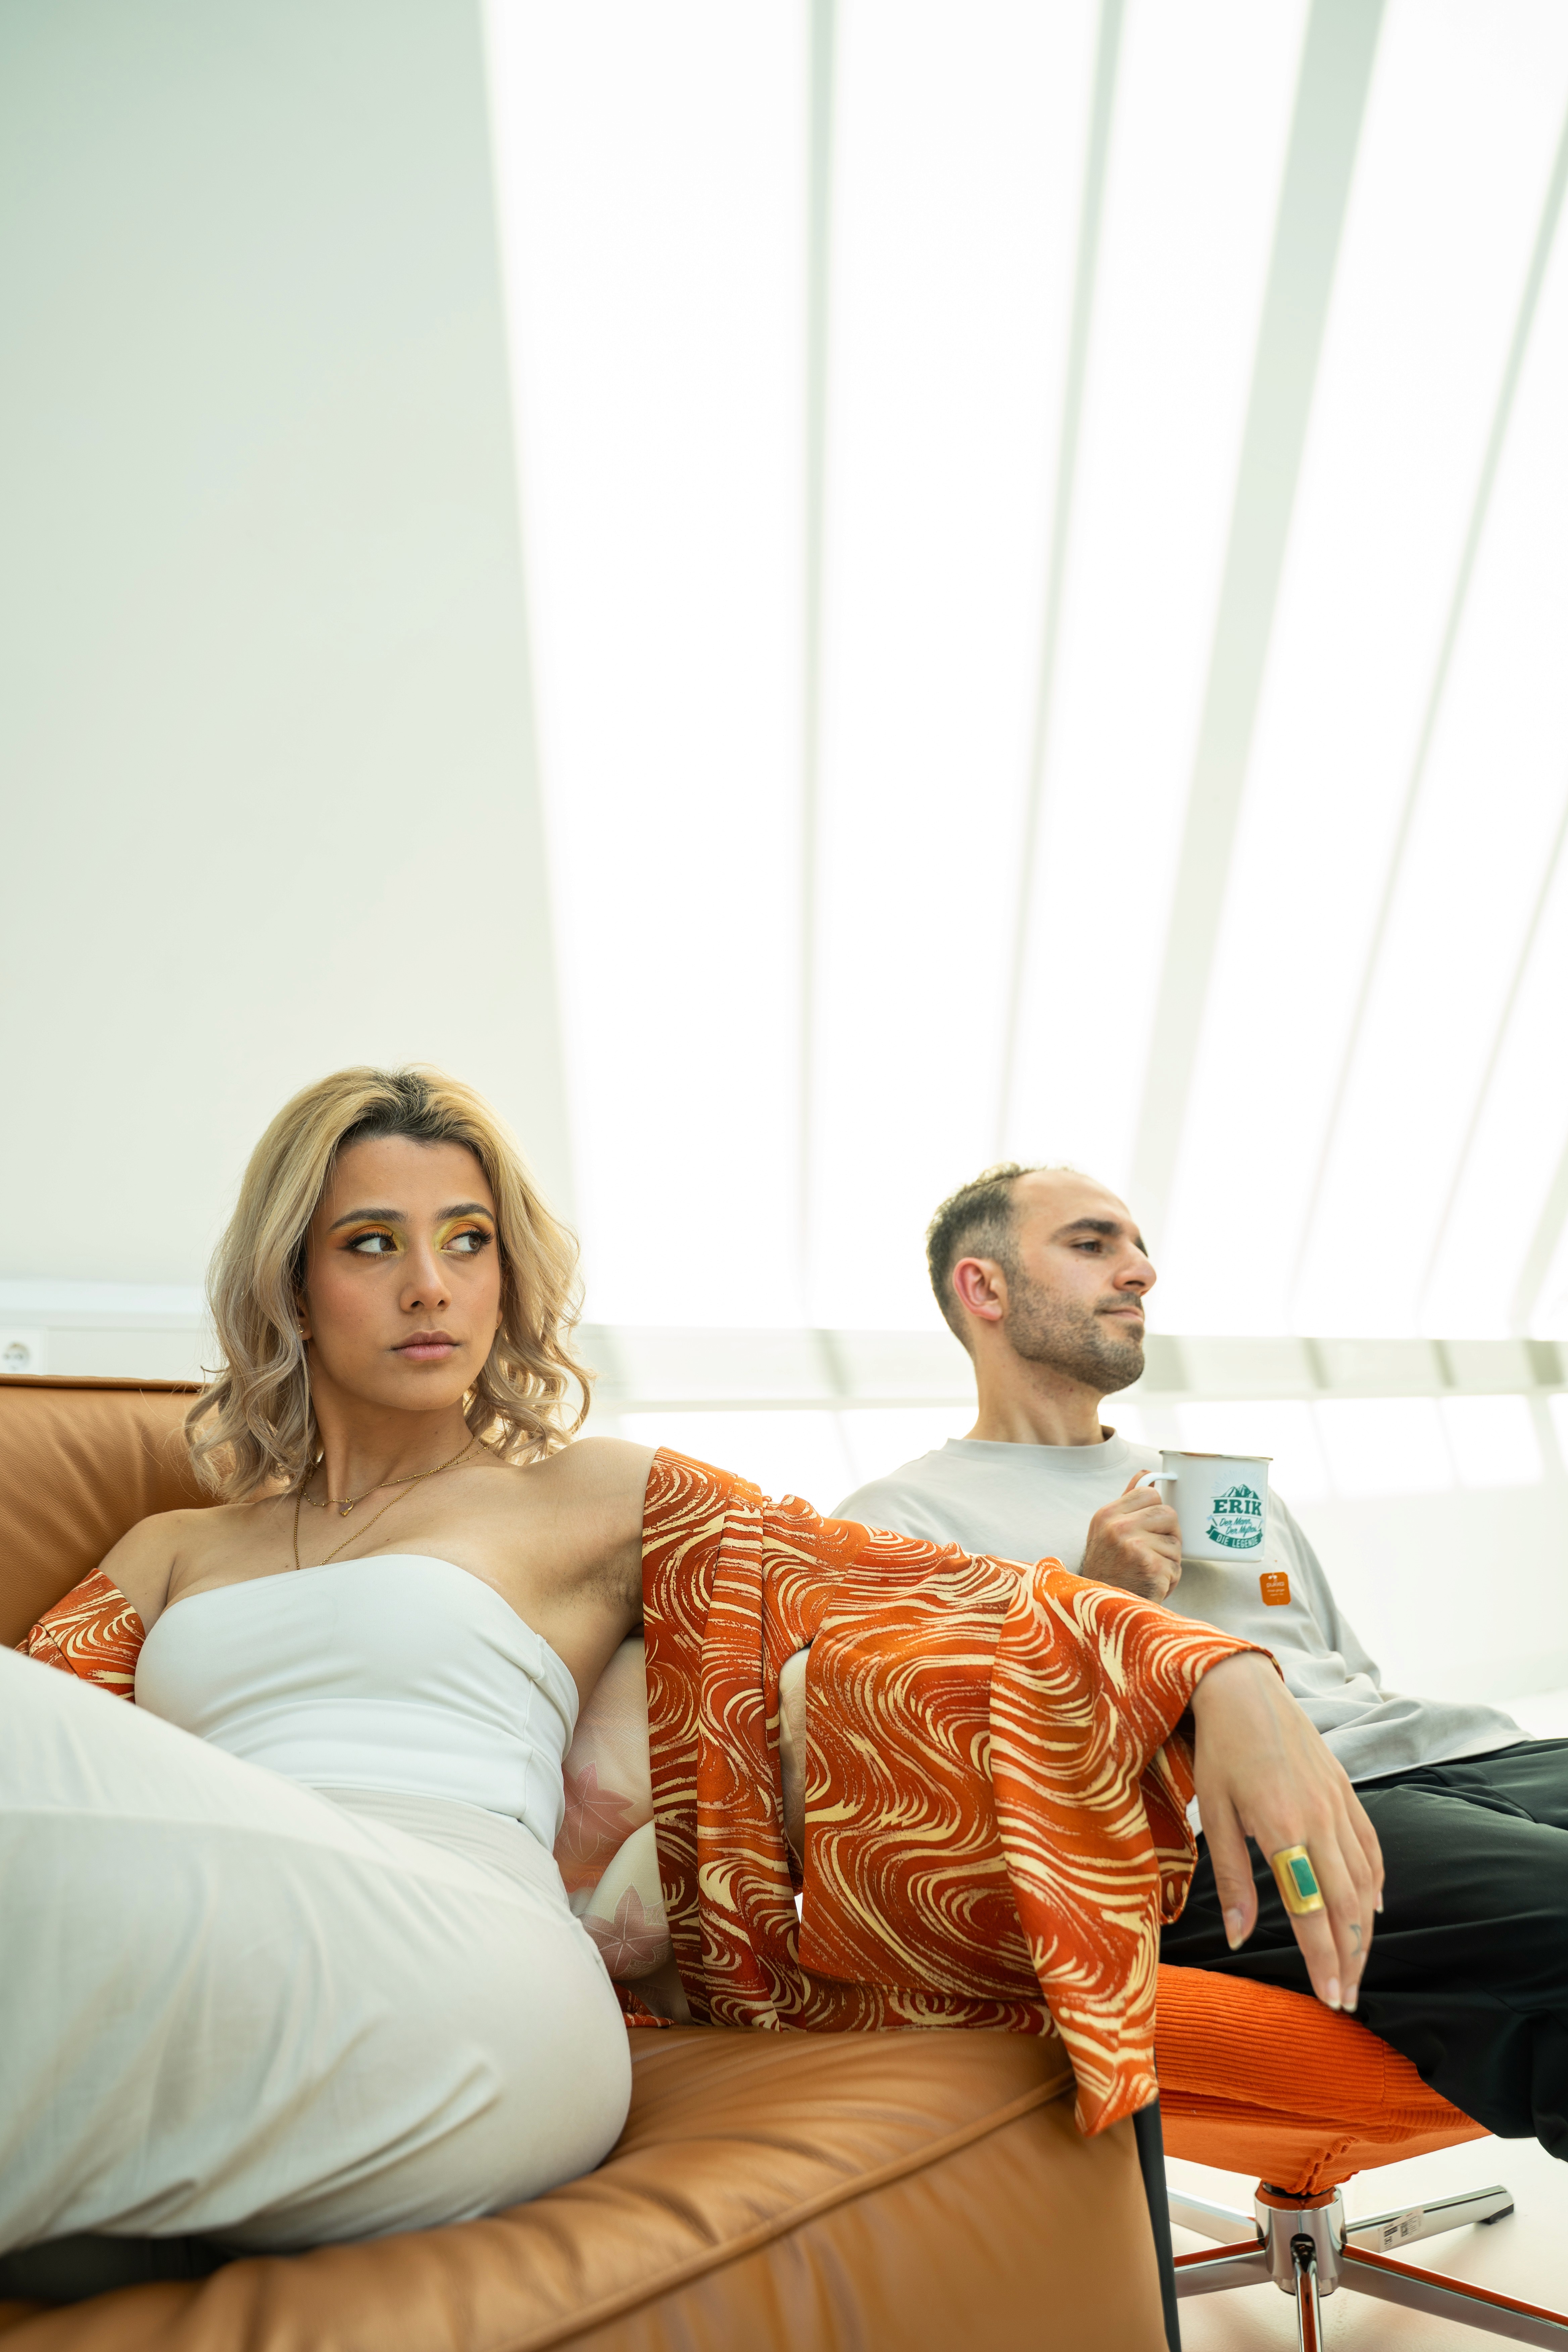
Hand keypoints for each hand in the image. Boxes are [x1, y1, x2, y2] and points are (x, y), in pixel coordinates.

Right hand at [1080, 1472, 1181, 1601]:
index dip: (1156, 1511)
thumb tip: (1145, 1475)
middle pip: (1168, 1514)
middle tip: (1152, 1554)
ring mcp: (1134, 1547)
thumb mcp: (1107, 1531)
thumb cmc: (1107, 1570)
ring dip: (1168, 1561)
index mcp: (1107, 1515)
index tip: (1149, 1527)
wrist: (1100, 1610)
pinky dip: (1169, 1580)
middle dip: (1167, 1535)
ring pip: (1175, 1543)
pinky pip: (1176, 1567)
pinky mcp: (1151, 1568)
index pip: (1149, 1493)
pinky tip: (1151, 1585)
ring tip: (1147, 1573)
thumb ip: (1128, 1502)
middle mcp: (1118, 1527)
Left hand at [1189, 1651, 1382, 2011]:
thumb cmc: (1219, 1749)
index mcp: (1282, 1827)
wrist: (1242, 1687)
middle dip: (1350, 1958)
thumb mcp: (1214, 1812)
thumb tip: (1240, 1937)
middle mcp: (1319, 1819)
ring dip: (1364, 1930)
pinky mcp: (1346, 1790)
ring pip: (1364, 1883)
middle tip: (1347, 1996)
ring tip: (1356, 1965)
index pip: (1311, 1911)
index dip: (1323, 1961)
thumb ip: (1230, 1878)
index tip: (1332, 1999)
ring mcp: (1339, 1804)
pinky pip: (1371, 1848)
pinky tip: (1373, 1909)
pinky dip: (1375, 1884)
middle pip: (1346, 1906)